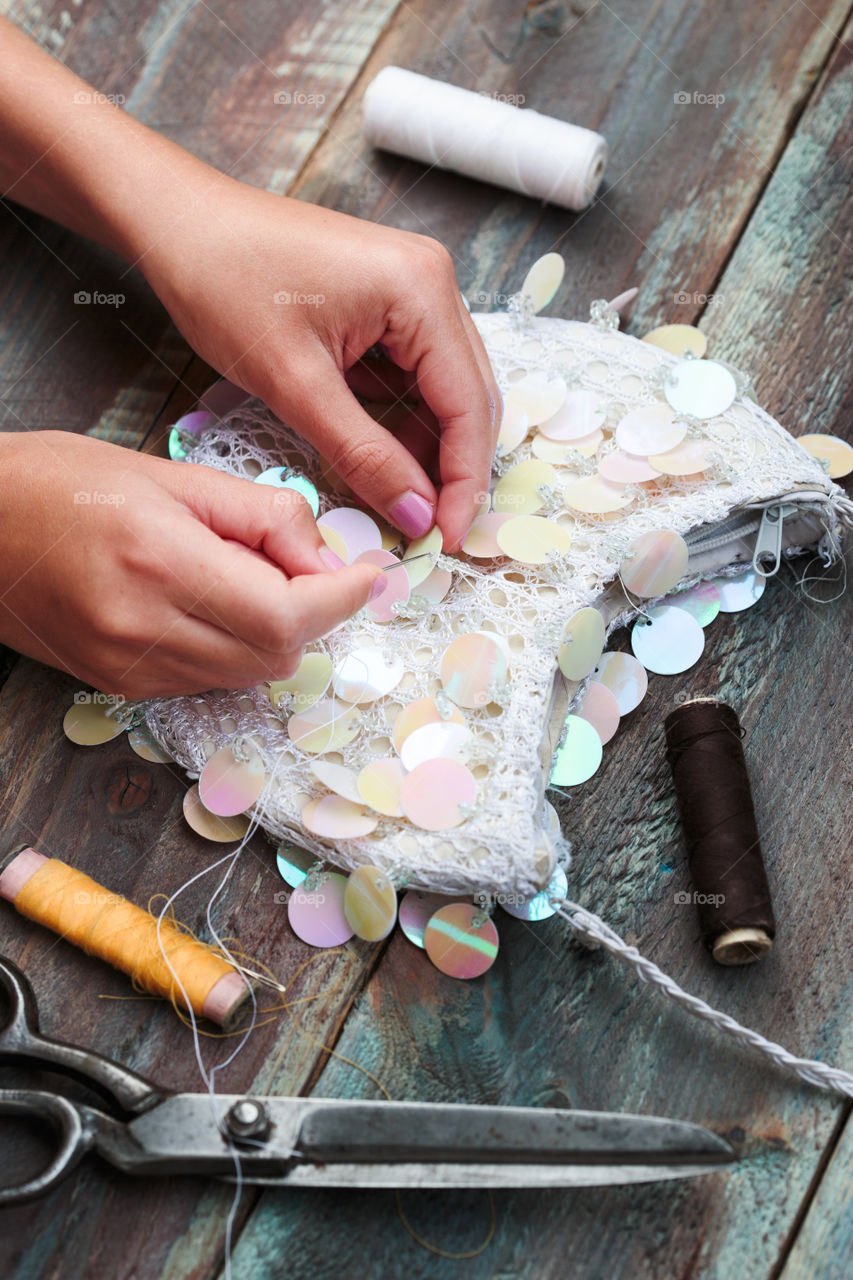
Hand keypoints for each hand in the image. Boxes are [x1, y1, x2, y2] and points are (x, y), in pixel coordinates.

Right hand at [0, 432, 381, 697]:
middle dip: (311, 615)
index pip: (286, 612)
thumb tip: (327, 555)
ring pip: (247, 674)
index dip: (341, 599)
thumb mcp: (170, 474)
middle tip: (304, 566)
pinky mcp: (117, 685)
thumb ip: (261, 516)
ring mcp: (128, 667)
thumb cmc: (61, 482)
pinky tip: (211, 603)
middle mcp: (144, 628)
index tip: (368, 577)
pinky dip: (233, 647)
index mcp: (159, 562)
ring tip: (246, 576)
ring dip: (274, 634)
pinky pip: (207, 679)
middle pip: (276, 654)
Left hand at [140, 184, 499, 550]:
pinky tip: (379, 454)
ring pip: (442, 389)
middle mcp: (432, 281)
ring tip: (401, 500)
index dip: (463, 480)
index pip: (468, 405)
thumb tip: (416, 512)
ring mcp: (413, 287)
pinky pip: (413, 372)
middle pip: (468, 397)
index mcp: (420, 289)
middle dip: (452, 468)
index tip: (448, 537)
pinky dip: (400, 418)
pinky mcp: (389, 299)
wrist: (178, 222)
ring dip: (426, 446)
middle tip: (431, 530)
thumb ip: (363, 454)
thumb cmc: (224, 281)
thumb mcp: (294, 384)